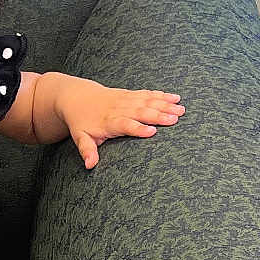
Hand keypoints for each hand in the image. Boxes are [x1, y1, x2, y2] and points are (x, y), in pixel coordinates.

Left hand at [58, 79, 185, 170]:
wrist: (78, 97)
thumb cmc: (81, 121)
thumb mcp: (80, 137)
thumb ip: (87, 150)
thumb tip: (89, 165)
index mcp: (108, 122)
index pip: (125, 125)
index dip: (138, 128)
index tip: (152, 132)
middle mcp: (119, 109)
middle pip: (141, 112)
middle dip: (158, 115)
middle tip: (175, 120)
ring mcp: (126, 100)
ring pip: (148, 101)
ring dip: (165, 105)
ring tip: (181, 110)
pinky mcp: (130, 94)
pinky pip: (148, 94)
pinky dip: (162, 95)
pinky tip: (175, 98)